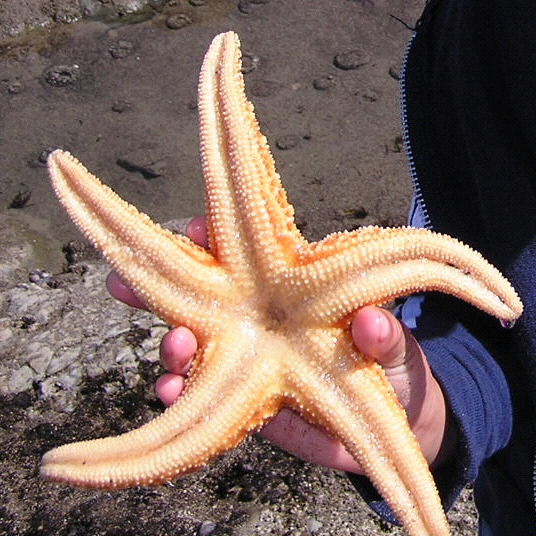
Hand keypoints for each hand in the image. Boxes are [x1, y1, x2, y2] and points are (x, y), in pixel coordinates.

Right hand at [106, 217, 452, 474]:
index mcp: (289, 292)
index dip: (212, 239)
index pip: (242, 256)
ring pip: (193, 345)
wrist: (395, 419)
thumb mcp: (393, 348)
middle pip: (198, 296)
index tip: (192, 226)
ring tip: (171, 345)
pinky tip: (169, 392)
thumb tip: (372, 320)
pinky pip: (201, 395)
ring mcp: (248, 361)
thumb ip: (384, 337)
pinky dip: (179, 393)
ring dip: (170, 344)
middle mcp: (259, 321)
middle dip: (156, 284)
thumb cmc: (391, 364)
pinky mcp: (246, 402)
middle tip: (126, 281)